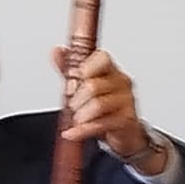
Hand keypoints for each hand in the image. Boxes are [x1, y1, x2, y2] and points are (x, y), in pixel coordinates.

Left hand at [57, 48, 160, 170]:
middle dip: (76, 99)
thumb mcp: (84, 84)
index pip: (102, 58)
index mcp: (111, 70)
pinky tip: (74, 132)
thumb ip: (69, 68)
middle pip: (93, 85)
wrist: (124, 131)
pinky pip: (101, 123)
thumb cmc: (104, 106)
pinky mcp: (127, 119)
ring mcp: (126, 100)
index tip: (74, 79)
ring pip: (98, 105)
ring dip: (80, 115)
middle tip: (72, 105)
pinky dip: (83, 130)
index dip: (85, 68)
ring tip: (76, 119)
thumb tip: (57, 51)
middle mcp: (121, 82)